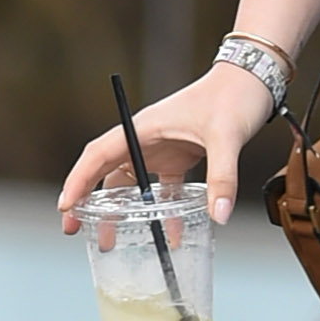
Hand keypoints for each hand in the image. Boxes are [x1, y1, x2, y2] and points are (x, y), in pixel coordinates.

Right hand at [56, 65, 278, 234]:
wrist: (254, 79)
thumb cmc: (233, 96)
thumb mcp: (227, 137)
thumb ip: (222, 177)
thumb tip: (218, 216)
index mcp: (144, 128)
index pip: (98, 155)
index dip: (78, 180)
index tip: (66, 207)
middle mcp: (147, 139)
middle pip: (107, 174)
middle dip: (89, 202)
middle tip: (75, 230)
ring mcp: (163, 149)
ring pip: (133, 185)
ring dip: (123, 211)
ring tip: (114, 240)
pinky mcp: (181, 156)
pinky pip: (165, 189)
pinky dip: (164, 210)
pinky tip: (173, 234)